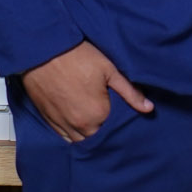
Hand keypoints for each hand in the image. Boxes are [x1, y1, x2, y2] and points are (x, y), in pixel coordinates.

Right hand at [21, 41, 154, 142]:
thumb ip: (130, 93)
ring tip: (97, 125)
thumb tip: (149, 108)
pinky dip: (73, 134)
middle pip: (97, 139)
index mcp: (97, 115)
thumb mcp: (110, 71)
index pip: (115, 133)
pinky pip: (63, 137)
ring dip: (89, 136)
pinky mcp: (48, 119)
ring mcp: (61, 124)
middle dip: (106, 134)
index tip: (126, 120)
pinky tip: (80, 126)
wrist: (42, 51)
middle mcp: (78, 125)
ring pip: (79, 141)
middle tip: (112, 122)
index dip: (121, 128)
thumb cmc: (77, 57)